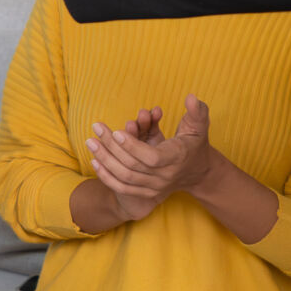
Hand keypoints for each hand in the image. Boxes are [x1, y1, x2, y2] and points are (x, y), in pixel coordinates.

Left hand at [87, 96, 224, 219]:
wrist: (197, 172)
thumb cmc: (195, 142)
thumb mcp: (199, 125)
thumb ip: (197, 111)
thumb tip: (190, 97)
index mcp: (177, 157)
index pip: (151, 157)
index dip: (132, 146)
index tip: (116, 131)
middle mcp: (165, 175)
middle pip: (133, 165)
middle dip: (111, 147)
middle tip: (96, 129)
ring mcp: (156, 186)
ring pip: (125, 177)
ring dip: (105, 160)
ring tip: (91, 142)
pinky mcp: (147, 192)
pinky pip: (123, 188)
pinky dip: (107, 177)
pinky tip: (95, 161)